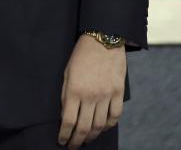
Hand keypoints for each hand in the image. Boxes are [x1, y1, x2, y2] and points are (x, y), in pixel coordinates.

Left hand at [58, 34, 125, 148]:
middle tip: (73, 146)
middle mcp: (91, 96)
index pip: (68, 121)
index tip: (62, 141)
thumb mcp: (67, 73)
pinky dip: (108, 125)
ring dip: (92, 136)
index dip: (64, 135)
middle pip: (84, 128)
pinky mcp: (118, 92)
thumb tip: (65, 114)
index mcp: (74, 90)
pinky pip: (115, 116)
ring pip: (100, 125)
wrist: (103, 40)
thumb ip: (66, 95)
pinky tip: (102, 128)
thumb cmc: (81, 55)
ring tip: (86, 139)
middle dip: (77, 140)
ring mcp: (106, 95)